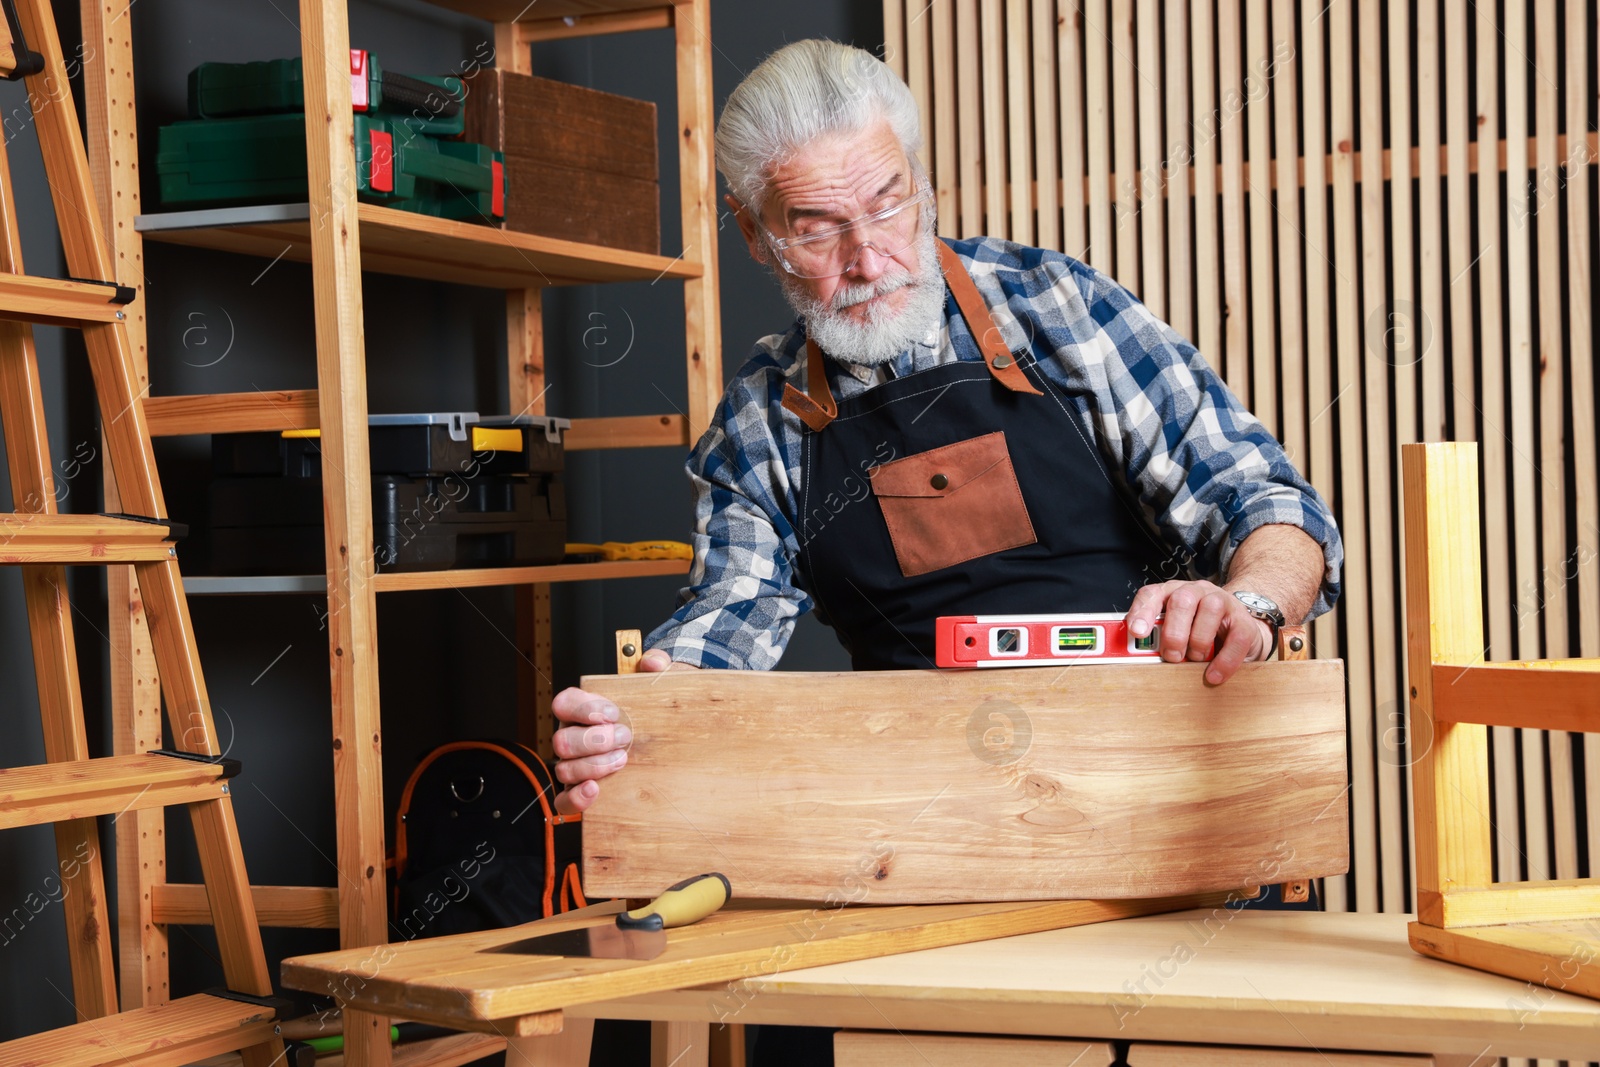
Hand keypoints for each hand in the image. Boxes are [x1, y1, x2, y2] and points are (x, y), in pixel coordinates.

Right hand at [550, 650, 697, 814]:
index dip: (583, 708)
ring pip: (564, 768)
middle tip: (624, 737)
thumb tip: (652, 662)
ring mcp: (575, 765)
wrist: (668, 736)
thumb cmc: (653, 710)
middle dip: (594, 740)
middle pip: (562, 740)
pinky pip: (564, 800)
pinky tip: (595, 790)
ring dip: (592, 766)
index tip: (612, 713)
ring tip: (621, 760)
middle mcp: (573, 737)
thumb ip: (657, 665)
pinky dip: (576, 798)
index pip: (565, 703)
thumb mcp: (659, 683)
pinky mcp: (582, 791)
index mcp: (583, 709)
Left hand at [1124, 580, 1271, 686]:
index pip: (1152, 594)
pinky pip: (1236, 637)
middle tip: (1171, 656)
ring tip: (1194, 659)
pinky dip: (1224, 660)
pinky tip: (1214, 674)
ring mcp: (1222, 602)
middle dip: (1174, 632)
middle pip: (1181, 600)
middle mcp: (1195, 592)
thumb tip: (1140, 660)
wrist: (1237, 630)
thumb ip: (1158, 640)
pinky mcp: (1244, 621)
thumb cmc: (1197, 632)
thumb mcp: (1174, 634)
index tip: (1137, 632)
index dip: (1142, 612)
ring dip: (1199, 640)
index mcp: (1171, 593)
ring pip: (1210, 609)